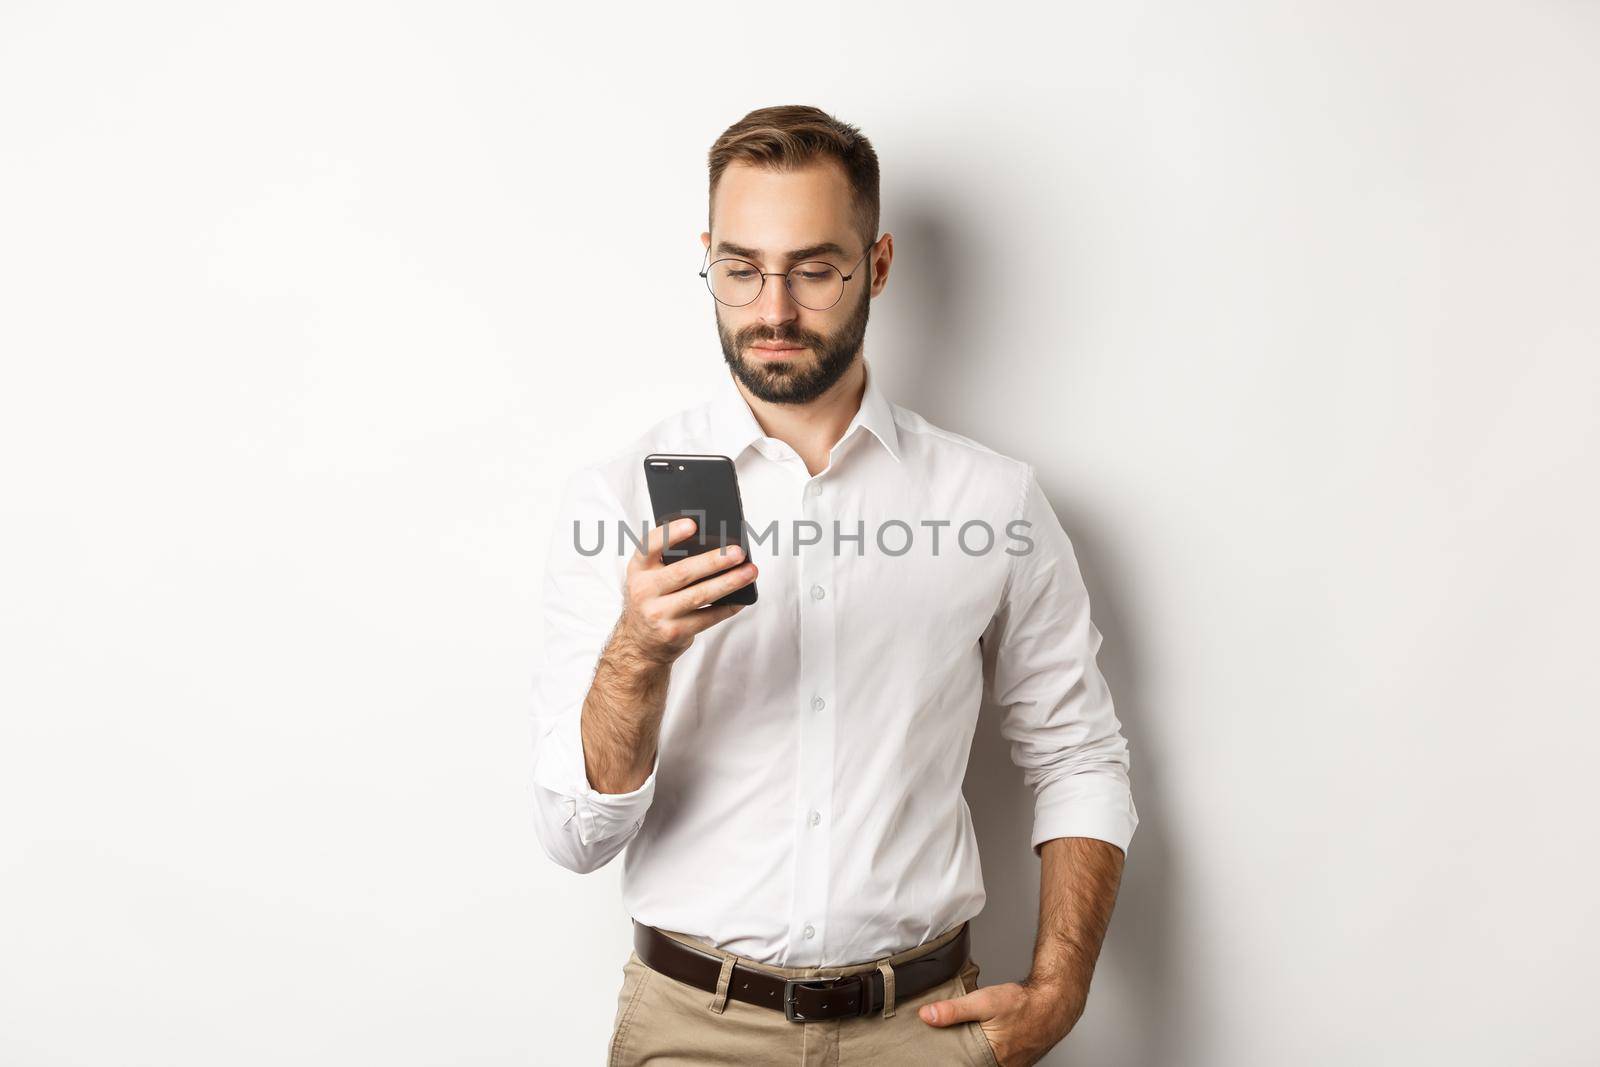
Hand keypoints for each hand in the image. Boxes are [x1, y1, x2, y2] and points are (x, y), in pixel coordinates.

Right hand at [618, 517, 757, 665]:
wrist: (640, 641)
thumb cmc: (654, 597)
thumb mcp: (650, 576)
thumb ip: (670, 559)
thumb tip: (716, 544)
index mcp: (638, 568)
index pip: (649, 546)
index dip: (671, 534)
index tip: (693, 524)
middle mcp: (643, 590)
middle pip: (683, 572)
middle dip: (714, 561)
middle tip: (738, 552)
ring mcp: (657, 614)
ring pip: (699, 595)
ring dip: (729, 583)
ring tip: (750, 572)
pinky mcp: (673, 633)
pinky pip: (707, 618)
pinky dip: (728, 607)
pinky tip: (742, 597)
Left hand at [918, 975, 1085, 1066]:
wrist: (1053, 1003)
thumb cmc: (1023, 1004)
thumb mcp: (983, 1002)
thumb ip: (954, 1010)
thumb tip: (927, 1016)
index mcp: (989, 1060)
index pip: (960, 1065)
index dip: (948, 1058)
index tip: (936, 1052)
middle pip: (970, 1064)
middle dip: (958, 1054)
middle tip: (949, 1042)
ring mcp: (1009, 1066)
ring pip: (981, 1062)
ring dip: (972, 1052)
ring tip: (965, 1037)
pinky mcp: (1014, 1061)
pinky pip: (993, 1059)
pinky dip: (985, 1051)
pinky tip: (983, 1037)